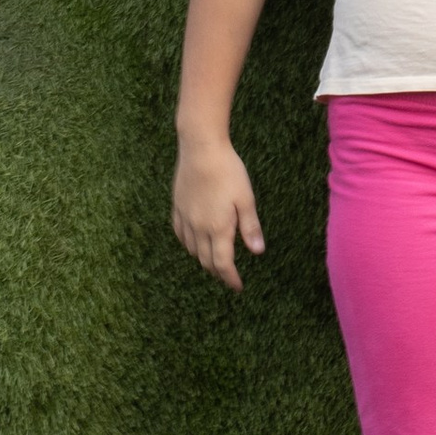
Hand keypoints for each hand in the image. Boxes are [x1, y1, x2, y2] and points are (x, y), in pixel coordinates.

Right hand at [172, 137, 265, 289]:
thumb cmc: (227, 171)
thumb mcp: (246, 198)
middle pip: (206, 260)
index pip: (223, 264)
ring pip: (192, 249)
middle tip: (228, 276)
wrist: (200, 148)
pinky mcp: (177, 207)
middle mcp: (199, 228)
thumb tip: (258, 252)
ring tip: (214, 261)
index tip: (238, 286)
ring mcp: (185, 217)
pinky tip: (193, 243)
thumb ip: (250, 227)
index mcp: (218, 228)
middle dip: (218, 272)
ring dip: (203, 259)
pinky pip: (180, 234)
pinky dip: (188, 244)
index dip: (230, 278)